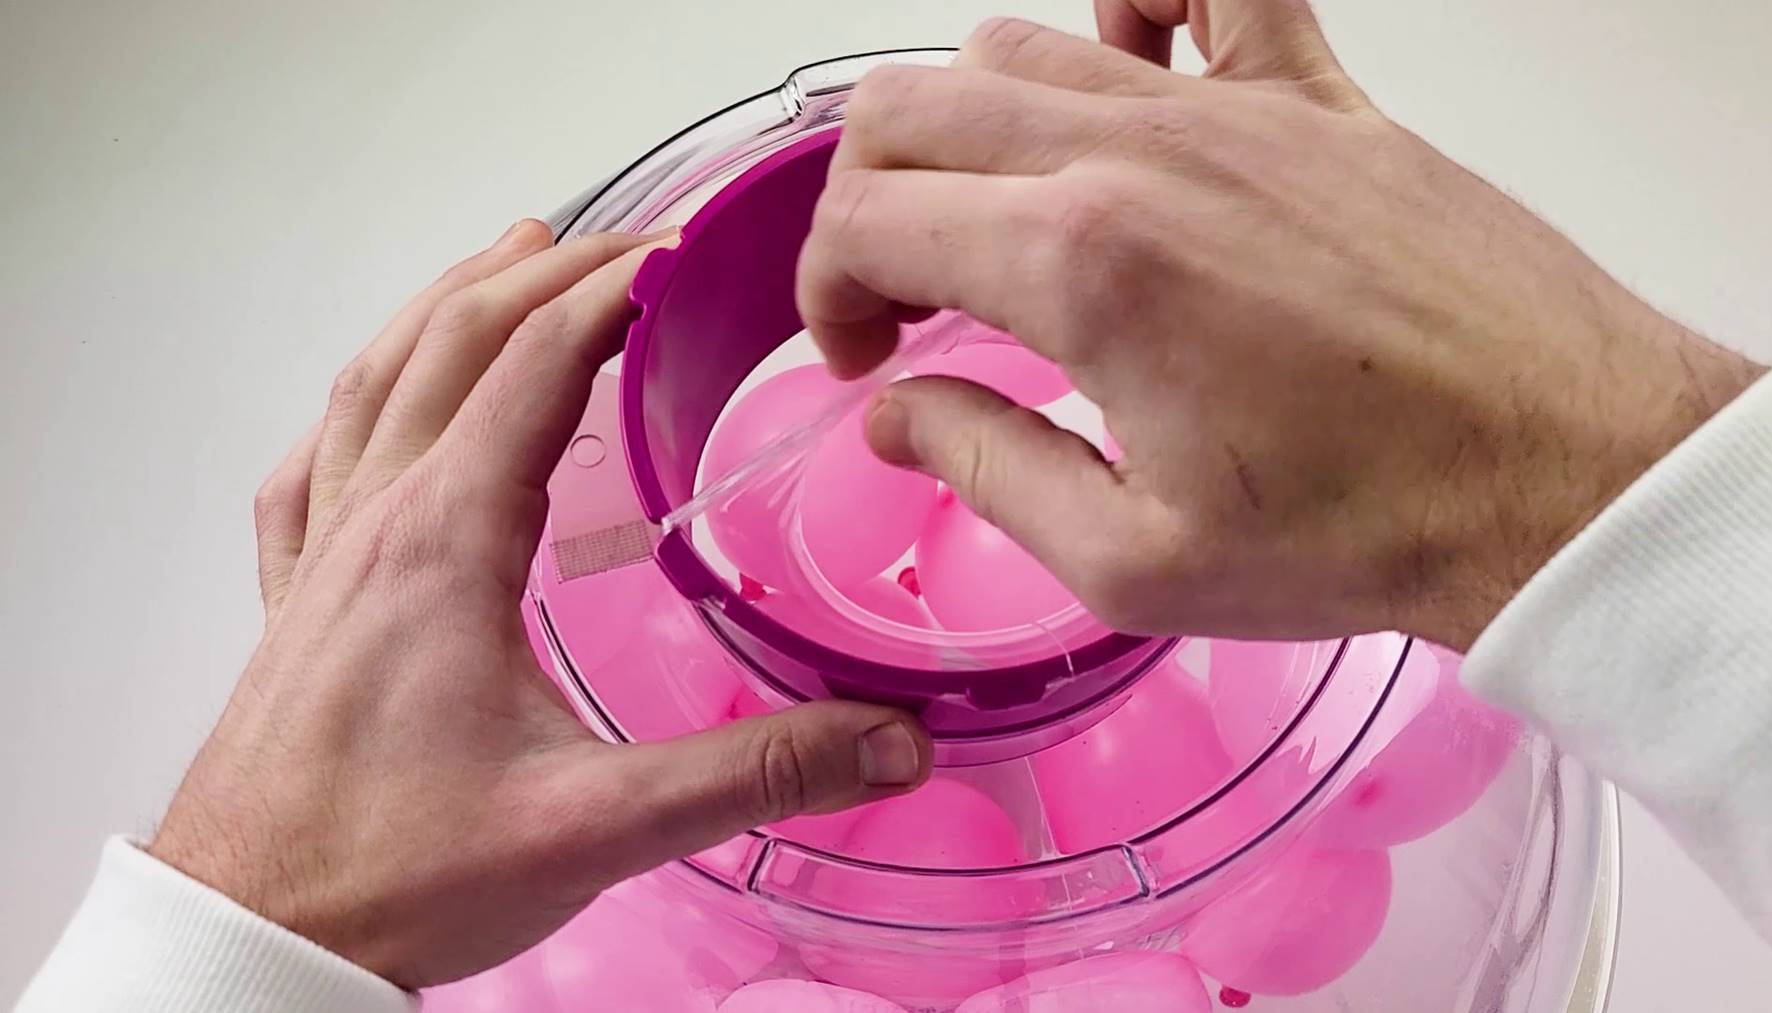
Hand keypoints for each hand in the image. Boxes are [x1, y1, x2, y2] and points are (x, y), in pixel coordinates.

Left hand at [150, 221, 930, 987]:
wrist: (253, 938)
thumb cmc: (394, 875)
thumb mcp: (595, 825)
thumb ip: (753, 773)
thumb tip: (889, 740)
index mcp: (444, 543)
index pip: (532, 365)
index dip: (609, 289)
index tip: (677, 248)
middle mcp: (374, 524)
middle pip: (452, 343)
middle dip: (542, 274)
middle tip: (622, 241)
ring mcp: (321, 558)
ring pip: (374, 384)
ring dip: (445, 307)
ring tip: (505, 258)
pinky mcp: (296, 606)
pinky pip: (310, 470)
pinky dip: (354, 407)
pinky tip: (368, 410)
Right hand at [796, 6, 1763, 649]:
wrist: (1556, 473)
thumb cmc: (1367, 524)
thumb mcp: (1131, 560)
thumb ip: (984, 466)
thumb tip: (897, 414)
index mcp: (1080, 265)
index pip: (868, 219)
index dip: (829, 294)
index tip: (867, 359)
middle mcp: (1139, 155)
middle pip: (911, 108)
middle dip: (866, 202)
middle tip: (905, 295)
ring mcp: (1230, 110)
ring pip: (1017, 45)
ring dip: (963, 127)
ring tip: (994, 221)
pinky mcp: (1316, 97)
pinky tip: (1125, 61)